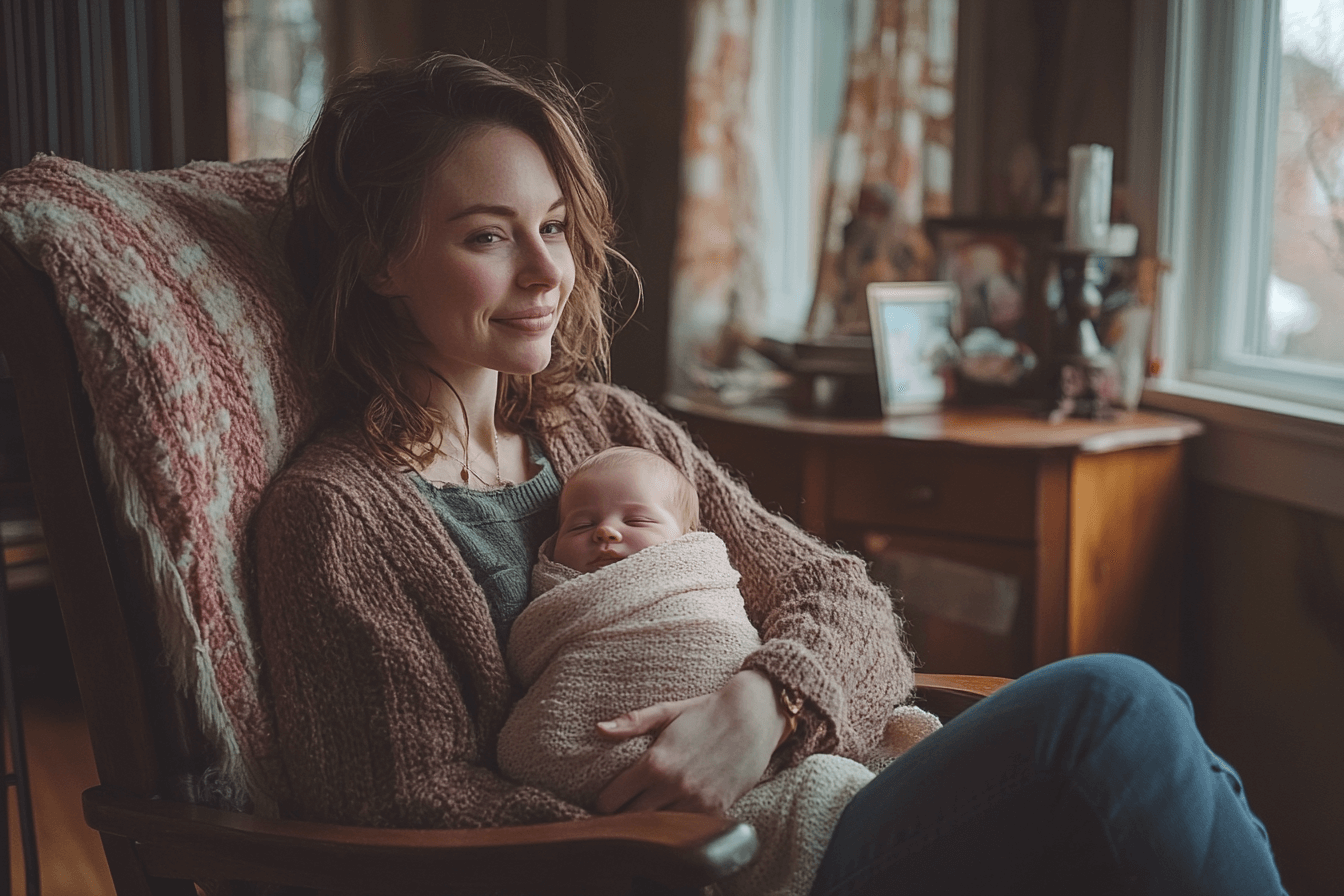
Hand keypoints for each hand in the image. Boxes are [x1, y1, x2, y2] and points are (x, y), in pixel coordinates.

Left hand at [592, 669, 788, 814]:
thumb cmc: (707, 711)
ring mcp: (696, 801)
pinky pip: (686, 830)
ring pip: (656, 830)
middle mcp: (673, 786)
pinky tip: (673, 815)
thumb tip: (599, 729)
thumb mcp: (667, 710)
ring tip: (645, 814)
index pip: (610, 801)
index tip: (607, 800)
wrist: (754, 716)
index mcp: (654, 762)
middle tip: (622, 810)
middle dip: (622, 817)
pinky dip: (676, 826)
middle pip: (629, 821)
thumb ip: (632, 722)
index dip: (603, 802)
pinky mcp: (716, 811)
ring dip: (648, 825)